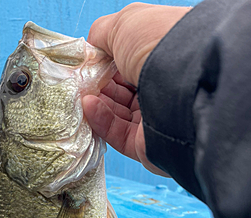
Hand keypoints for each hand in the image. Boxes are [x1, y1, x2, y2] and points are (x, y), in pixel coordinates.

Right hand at [83, 3, 190, 175]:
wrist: (183, 84)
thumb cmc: (159, 45)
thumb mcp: (126, 24)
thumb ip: (103, 34)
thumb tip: (91, 47)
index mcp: (165, 59)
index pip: (130, 65)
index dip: (106, 64)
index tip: (88, 63)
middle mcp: (163, 89)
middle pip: (122, 92)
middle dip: (99, 86)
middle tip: (81, 81)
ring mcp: (156, 119)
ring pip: (117, 114)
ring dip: (97, 103)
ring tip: (83, 94)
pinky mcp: (146, 145)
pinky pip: (117, 134)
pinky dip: (100, 120)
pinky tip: (90, 106)